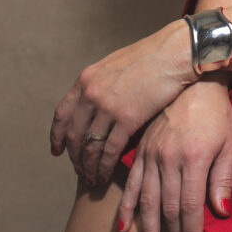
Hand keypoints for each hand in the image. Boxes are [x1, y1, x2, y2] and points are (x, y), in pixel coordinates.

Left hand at [50, 20, 194, 184]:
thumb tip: (96, 101)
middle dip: (74, 158)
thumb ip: (101, 83)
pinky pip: (110, 150)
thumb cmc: (151, 57)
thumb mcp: (115, 65)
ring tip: (92, 179)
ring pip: (90, 146)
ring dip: (88, 167)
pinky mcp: (127, 118)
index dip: (57, 136)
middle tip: (79, 171)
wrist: (174, 52)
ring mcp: (108, 106)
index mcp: (86, 79)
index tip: (57, 151)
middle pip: (74, 135)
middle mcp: (91, 93)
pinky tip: (105, 175)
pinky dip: (105, 167)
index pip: (62, 114)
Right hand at [116, 76, 231, 231]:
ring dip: (148, 230)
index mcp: (194, 158)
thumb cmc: (218, 114)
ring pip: (146, 200)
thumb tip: (220, 213)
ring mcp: (152, 154)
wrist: (195, 82)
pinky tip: (124, 227)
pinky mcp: (141, 150)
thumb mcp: (229, 143)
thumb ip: (223, 178)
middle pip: (167, 208)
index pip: (190, 206)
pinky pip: (131, 183)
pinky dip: (127, 207)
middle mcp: (169, 158)